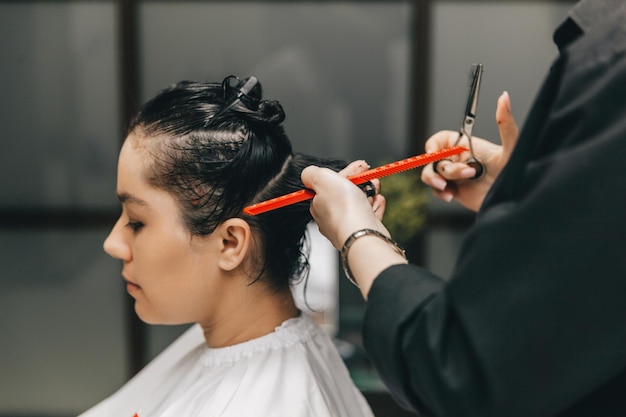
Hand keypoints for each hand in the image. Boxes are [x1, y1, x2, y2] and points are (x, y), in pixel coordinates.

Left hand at [301, 160, 388, 250]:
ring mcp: (347, 226)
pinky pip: (369, 217)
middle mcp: (330, 218)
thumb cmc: (344, 209)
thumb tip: (307, 174)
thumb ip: (311, 174)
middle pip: (344, 193)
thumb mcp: (322, 179)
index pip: (329, 185)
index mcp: (318, 205)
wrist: (363, 233)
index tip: (357, 166)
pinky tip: (378, 199)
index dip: (344, 173)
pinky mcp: (363, 233)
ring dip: (368, 191)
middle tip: (367, 173)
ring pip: (358, 204)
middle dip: (358, 181)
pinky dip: (375, 206)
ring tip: (375, 184)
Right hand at [421, 91, 518, 210]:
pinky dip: (440, 193)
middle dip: (449, 169)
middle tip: (470, 173)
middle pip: (435, 160)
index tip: (434, 153)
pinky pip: (436, 190)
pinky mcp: (454, 191)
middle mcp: (458, 159)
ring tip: (447, 188)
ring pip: (430, 174)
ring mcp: (455, 176)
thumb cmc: (514, 173)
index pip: (439, 140)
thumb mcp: (511, 148)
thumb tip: (504, 97)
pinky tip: (450, 196)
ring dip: (436, 180)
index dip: (433, 145)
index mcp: (466, 146)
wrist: (512, 201)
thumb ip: (506, 124)